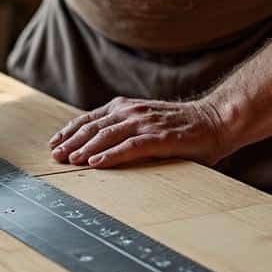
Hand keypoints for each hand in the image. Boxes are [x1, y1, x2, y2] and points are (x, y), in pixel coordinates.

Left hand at [49, 97, 231, 168]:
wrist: (216, 121)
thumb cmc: (182, 127)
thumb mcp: (148, 122)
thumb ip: (126, 128)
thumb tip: (100, 145)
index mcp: (127, 107)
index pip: (91, 118)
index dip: (70, 130)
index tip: (55, 142)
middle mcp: (132, 111)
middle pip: (93, 127)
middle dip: (71, 141)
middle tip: (55, 155)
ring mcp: (146, 123)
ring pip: (107, 135)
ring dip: (85, 148)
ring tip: (70, 160)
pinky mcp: (159, 138)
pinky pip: (129, 147)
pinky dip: (110, 155)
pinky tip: (96, 164)